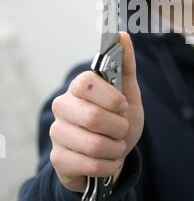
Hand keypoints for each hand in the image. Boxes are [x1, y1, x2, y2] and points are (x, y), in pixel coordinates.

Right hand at [49, 32, 143, 192]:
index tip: (122, 105)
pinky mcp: (58, 160)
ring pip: (94, 144)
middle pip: (93, 117)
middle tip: (121, 130)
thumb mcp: (127, 93)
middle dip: (118, 128)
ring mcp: (57, 133)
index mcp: (78, 87)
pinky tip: (108, 161)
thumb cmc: (117, 119)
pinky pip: (91, 165)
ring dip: (116, 148)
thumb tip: (122, 35)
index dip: (112, 97)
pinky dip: (110, 165)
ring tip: (115, 146)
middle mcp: (62, 106)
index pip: (88, 82)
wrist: (111, 155)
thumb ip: (125, 65)